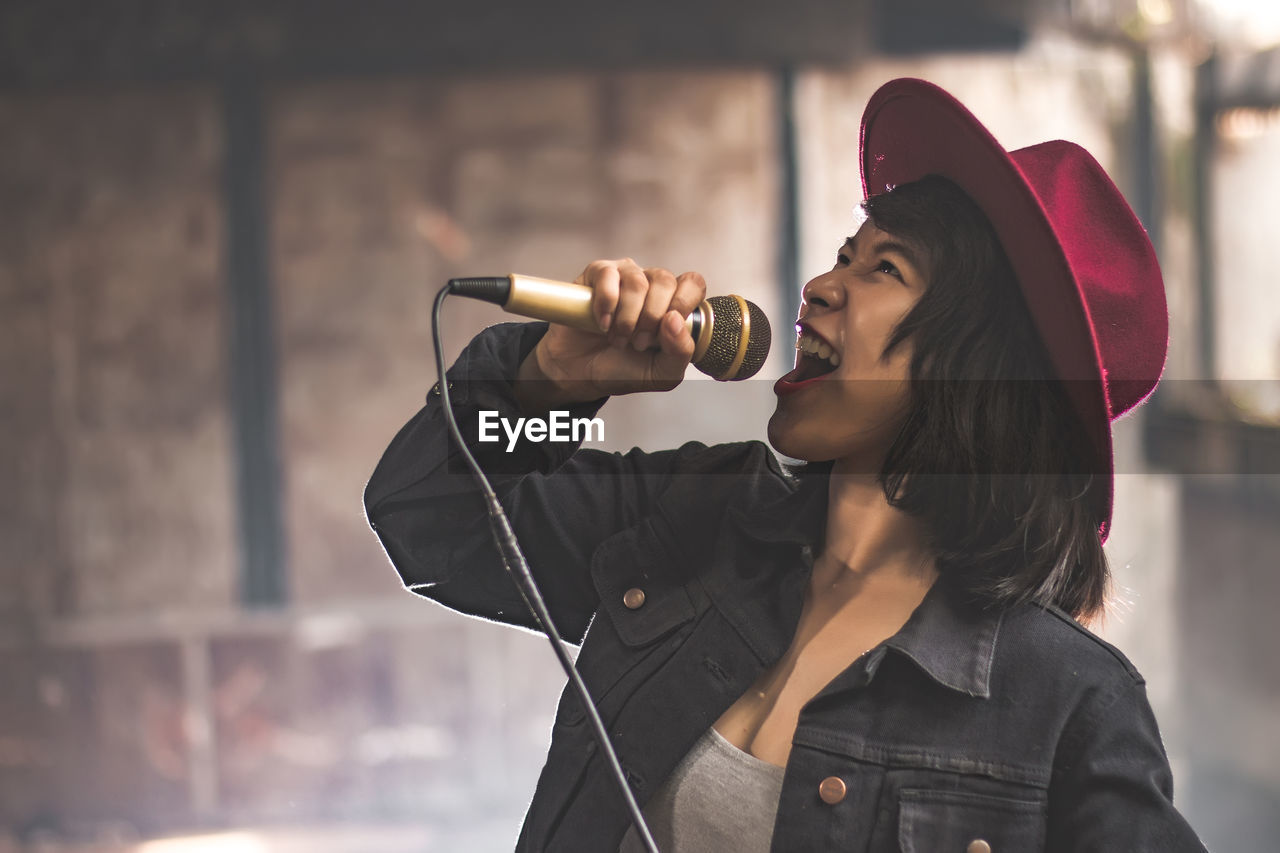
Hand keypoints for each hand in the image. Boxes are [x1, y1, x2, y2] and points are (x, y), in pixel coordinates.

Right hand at [516, 258, 705, 409]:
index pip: (692, 283)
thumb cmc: (623, 369)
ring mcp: (624, 275)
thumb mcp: (662, 373)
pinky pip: (608, 276)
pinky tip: (602, 324)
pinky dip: (606, 304)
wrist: (580, 374)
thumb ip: (681, 352)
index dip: (683, 303)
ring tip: (618, 339)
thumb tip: (674, 319)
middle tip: (638, 343)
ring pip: (637, 281)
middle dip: (651, 318)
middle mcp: (652, 285)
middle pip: (665, 281)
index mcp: (673, 303)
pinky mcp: (598, 274)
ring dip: (627, 318)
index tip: (666, 330)